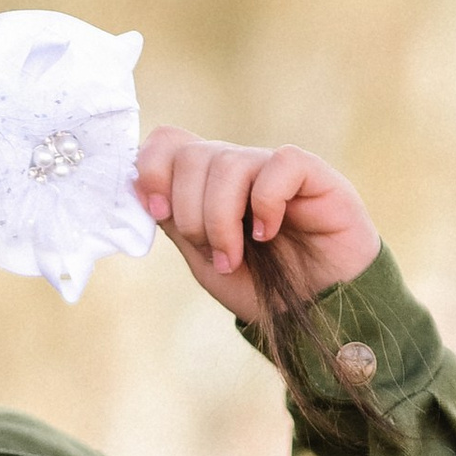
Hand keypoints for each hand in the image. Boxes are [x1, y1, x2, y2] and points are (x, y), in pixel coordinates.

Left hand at [135, 127, 378, 319]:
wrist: (316, 314)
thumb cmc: (263, 288)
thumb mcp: (203, 261)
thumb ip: (175, 223)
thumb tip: (139, 188)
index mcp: (207, 183)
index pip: (169, 141)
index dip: (152, 168)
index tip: (159, 213)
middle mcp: (240, 168)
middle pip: (193, 155)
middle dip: (191, 213)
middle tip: (213, 253)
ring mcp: (275, 170)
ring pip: (230, 162)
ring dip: (222, 218)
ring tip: (234, 256)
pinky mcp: (315, 176)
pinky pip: (281, 164)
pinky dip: (266, 202)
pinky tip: (268, 233)